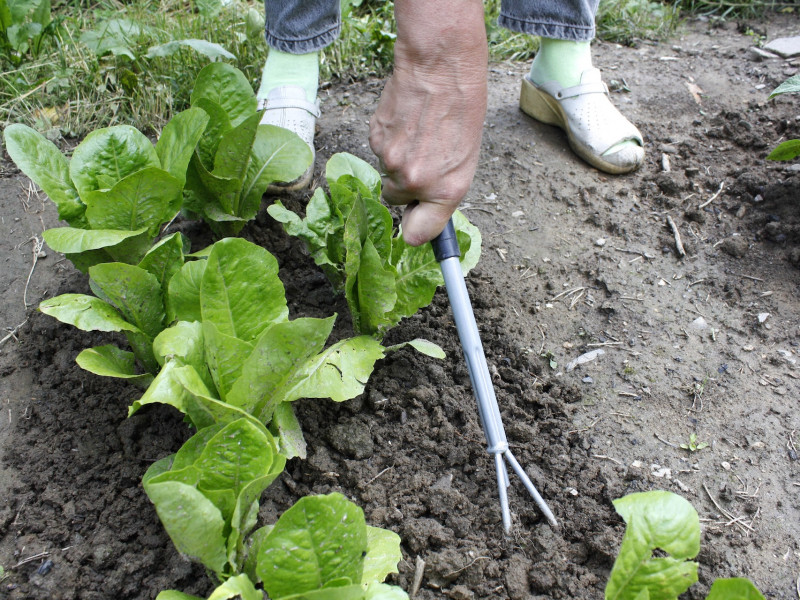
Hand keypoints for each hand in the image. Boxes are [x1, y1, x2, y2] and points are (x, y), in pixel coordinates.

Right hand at [369, 0, 487, 245]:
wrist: (440, 68)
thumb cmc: (462, 108)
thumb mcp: (465, 158)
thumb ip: (443, 190)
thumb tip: (424, 212)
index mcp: (446, 190)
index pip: (418, 234)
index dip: (413, 232)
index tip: (412, 229)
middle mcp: (416, 181)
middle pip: (396, 199)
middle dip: (405, 184)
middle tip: (422, 156)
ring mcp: (392, 161)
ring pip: (387, 172)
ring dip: (398, 158)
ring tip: (418, 131)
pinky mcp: (375, 140)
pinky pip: (378, 150)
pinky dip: (389, 139)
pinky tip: (406, 120)